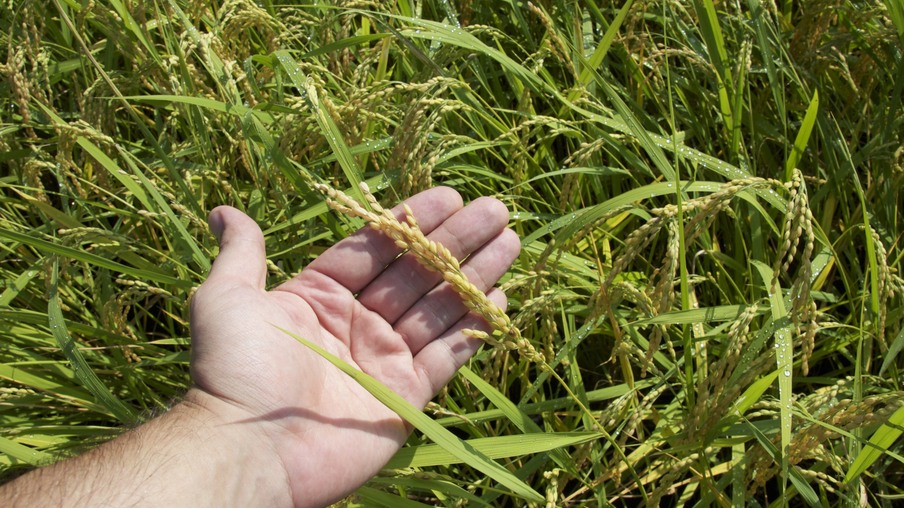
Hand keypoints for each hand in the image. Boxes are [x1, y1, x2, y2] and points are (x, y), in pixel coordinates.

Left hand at [188, 187, 519, 506]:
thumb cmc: (235, 369)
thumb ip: (242, 253)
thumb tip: (223, 211)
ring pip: (439, 308)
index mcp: (320, 296)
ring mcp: (383, 360)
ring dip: (475, 275)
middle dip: (456, 241)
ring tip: (511, 241)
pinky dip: (474, 329)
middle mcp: (356, 324)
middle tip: (495, 210)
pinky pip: (447, 356)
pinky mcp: (405, 396)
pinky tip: (500, 298)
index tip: (450, 195)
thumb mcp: (227, 299)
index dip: (412, 220)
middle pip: (415, 272)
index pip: (376, 248)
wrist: (251, 449)